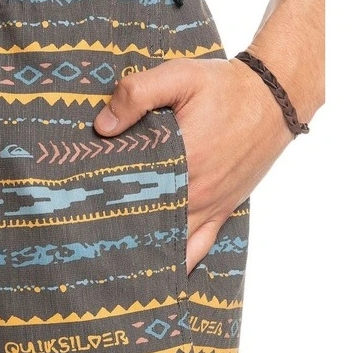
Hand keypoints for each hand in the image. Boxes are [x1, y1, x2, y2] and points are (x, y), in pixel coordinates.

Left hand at [93, 57, 293, 273]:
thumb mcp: (180, 77)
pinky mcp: (223, 210)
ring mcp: (211, 206)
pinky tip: (163, 274)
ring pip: (174, 245)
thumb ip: (137, 95)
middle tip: (87, 247)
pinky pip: (201, 247)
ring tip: (115, 269)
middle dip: (119, 236)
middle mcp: (196, 193)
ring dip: (147, 255)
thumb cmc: (225, 87)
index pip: (133, 193)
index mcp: (182, 162)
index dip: (104, 204)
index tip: (78, 213)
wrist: (275, 96)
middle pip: (149, 226)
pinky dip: (182, 262)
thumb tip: (103, 126)